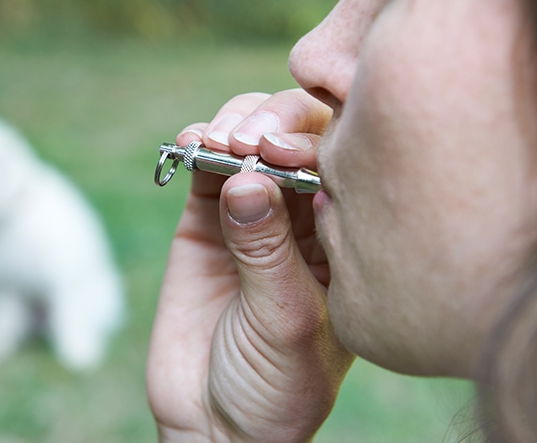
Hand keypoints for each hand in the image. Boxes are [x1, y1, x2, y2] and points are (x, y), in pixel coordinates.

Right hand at [147, 89, 353, 441]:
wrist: (217, 422)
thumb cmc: (277, 384)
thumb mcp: (286, 320)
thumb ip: (267, 251)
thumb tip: (245, 178)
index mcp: (345, 234)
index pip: (344, 158)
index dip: (315, 138)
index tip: (284, 153)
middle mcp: (304, 214)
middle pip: (298, 134)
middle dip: (274, 123)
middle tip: (249, 143)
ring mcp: (253, 213)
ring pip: (249, 138)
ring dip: (232, 127)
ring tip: (218, 146)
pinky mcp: (204, 222)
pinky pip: (202, 167)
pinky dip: (195, 145)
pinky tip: (191, 146)